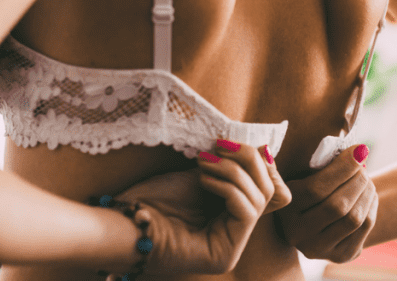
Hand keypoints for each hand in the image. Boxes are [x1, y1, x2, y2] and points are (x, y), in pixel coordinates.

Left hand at [113, 141, 290, 274]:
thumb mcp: (203, 174)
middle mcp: (235, 232)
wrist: (125, 219)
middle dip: (248, 161)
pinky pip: (247, 212)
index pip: (269, 187)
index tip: (234, 143)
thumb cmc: (155, 197)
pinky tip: (203, 180)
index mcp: (232, 214)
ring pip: (261, 198)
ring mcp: (232, 246)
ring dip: (232, 171)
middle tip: (219, 146)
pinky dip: (228, 188)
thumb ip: (232, 167)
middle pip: (271, 191)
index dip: (261, 162)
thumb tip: (265, 149)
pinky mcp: (226, 254)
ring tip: (204, 163)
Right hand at [275, 144, 377, 262]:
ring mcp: (319, 249)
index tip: (358, 151)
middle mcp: (297, 235)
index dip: (342, 168)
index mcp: (285, 210)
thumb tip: (359, 151)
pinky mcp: (340, 256)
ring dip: (366, 193)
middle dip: (357, 181)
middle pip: (337, 207)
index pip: (316, 190)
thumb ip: (323, 162)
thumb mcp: (307, 173)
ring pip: (354, 219)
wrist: (317, 220)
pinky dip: (371, 206)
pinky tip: (369, 194)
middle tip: (363, 166)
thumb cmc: (313, 186)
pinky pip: (364, 228)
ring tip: (366, 179)